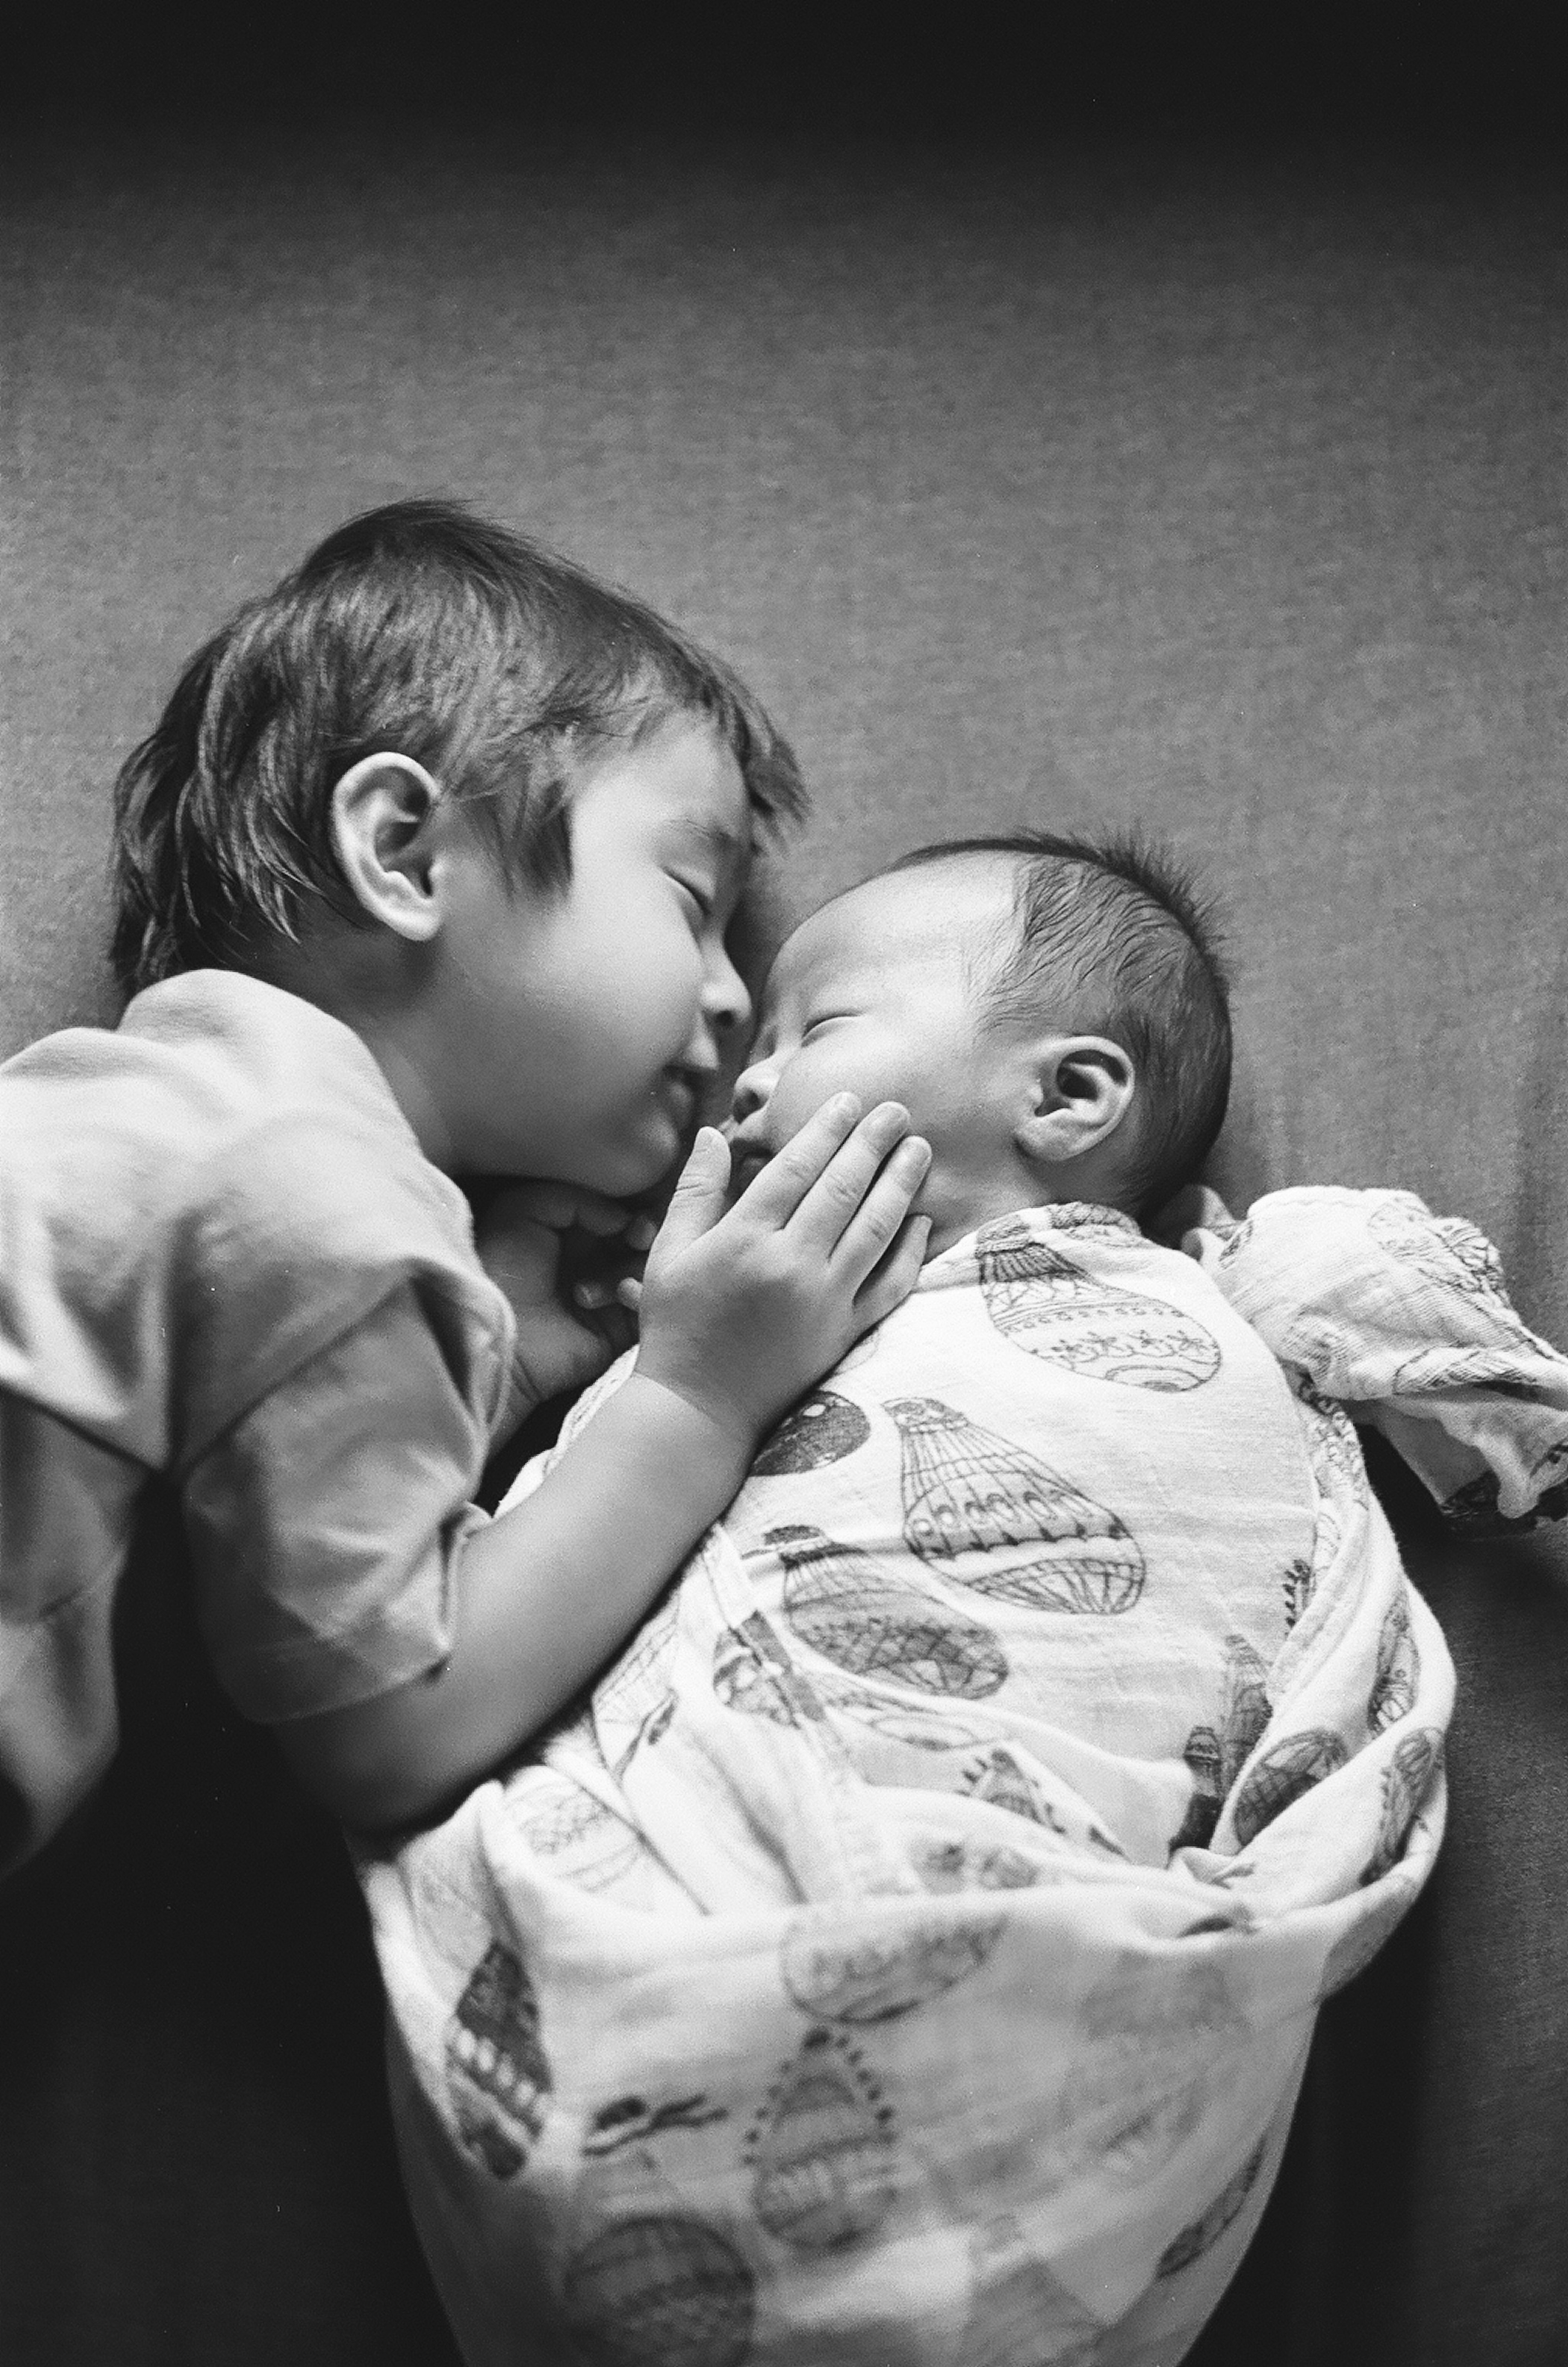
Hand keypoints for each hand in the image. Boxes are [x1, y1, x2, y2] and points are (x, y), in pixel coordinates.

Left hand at [475, 1183, 651, 1425]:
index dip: (630, 1207)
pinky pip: (648, 1303)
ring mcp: (610, 1292)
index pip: (616, 1209)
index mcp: (572, 1229)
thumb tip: (622, 1218)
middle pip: (640, 1236)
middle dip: (644, 1233)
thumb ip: (575, 1198)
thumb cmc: (504, 1271)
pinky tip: (623, 1295)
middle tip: (638, 1237)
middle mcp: (594, 1258)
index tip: (631, 1215)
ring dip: (638, 1265)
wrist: (502, 1336)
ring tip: (618, 1277)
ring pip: (650, 1267)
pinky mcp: (620, 1327)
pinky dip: (643, 1294)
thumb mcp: (523, 1210)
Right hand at [632, 1094, 932, 1451]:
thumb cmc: (677, 1326)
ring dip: (900, 1184)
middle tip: (897, 1111)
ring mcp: (824, 1301)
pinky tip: (921, 1220)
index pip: (796, 1168)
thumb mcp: (668, 1254)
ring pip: (875, 1229)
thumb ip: (695, 1191)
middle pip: (843, 1189)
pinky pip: (890, 1284)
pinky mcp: (845, 1332)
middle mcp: (790, 1265)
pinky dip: (909, 1250)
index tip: (848, 1100)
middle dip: (873, 1143)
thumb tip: (713, 1133)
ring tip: (918, 1149)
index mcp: (744, 1240)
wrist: (699, 1410)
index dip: (826, 1129)